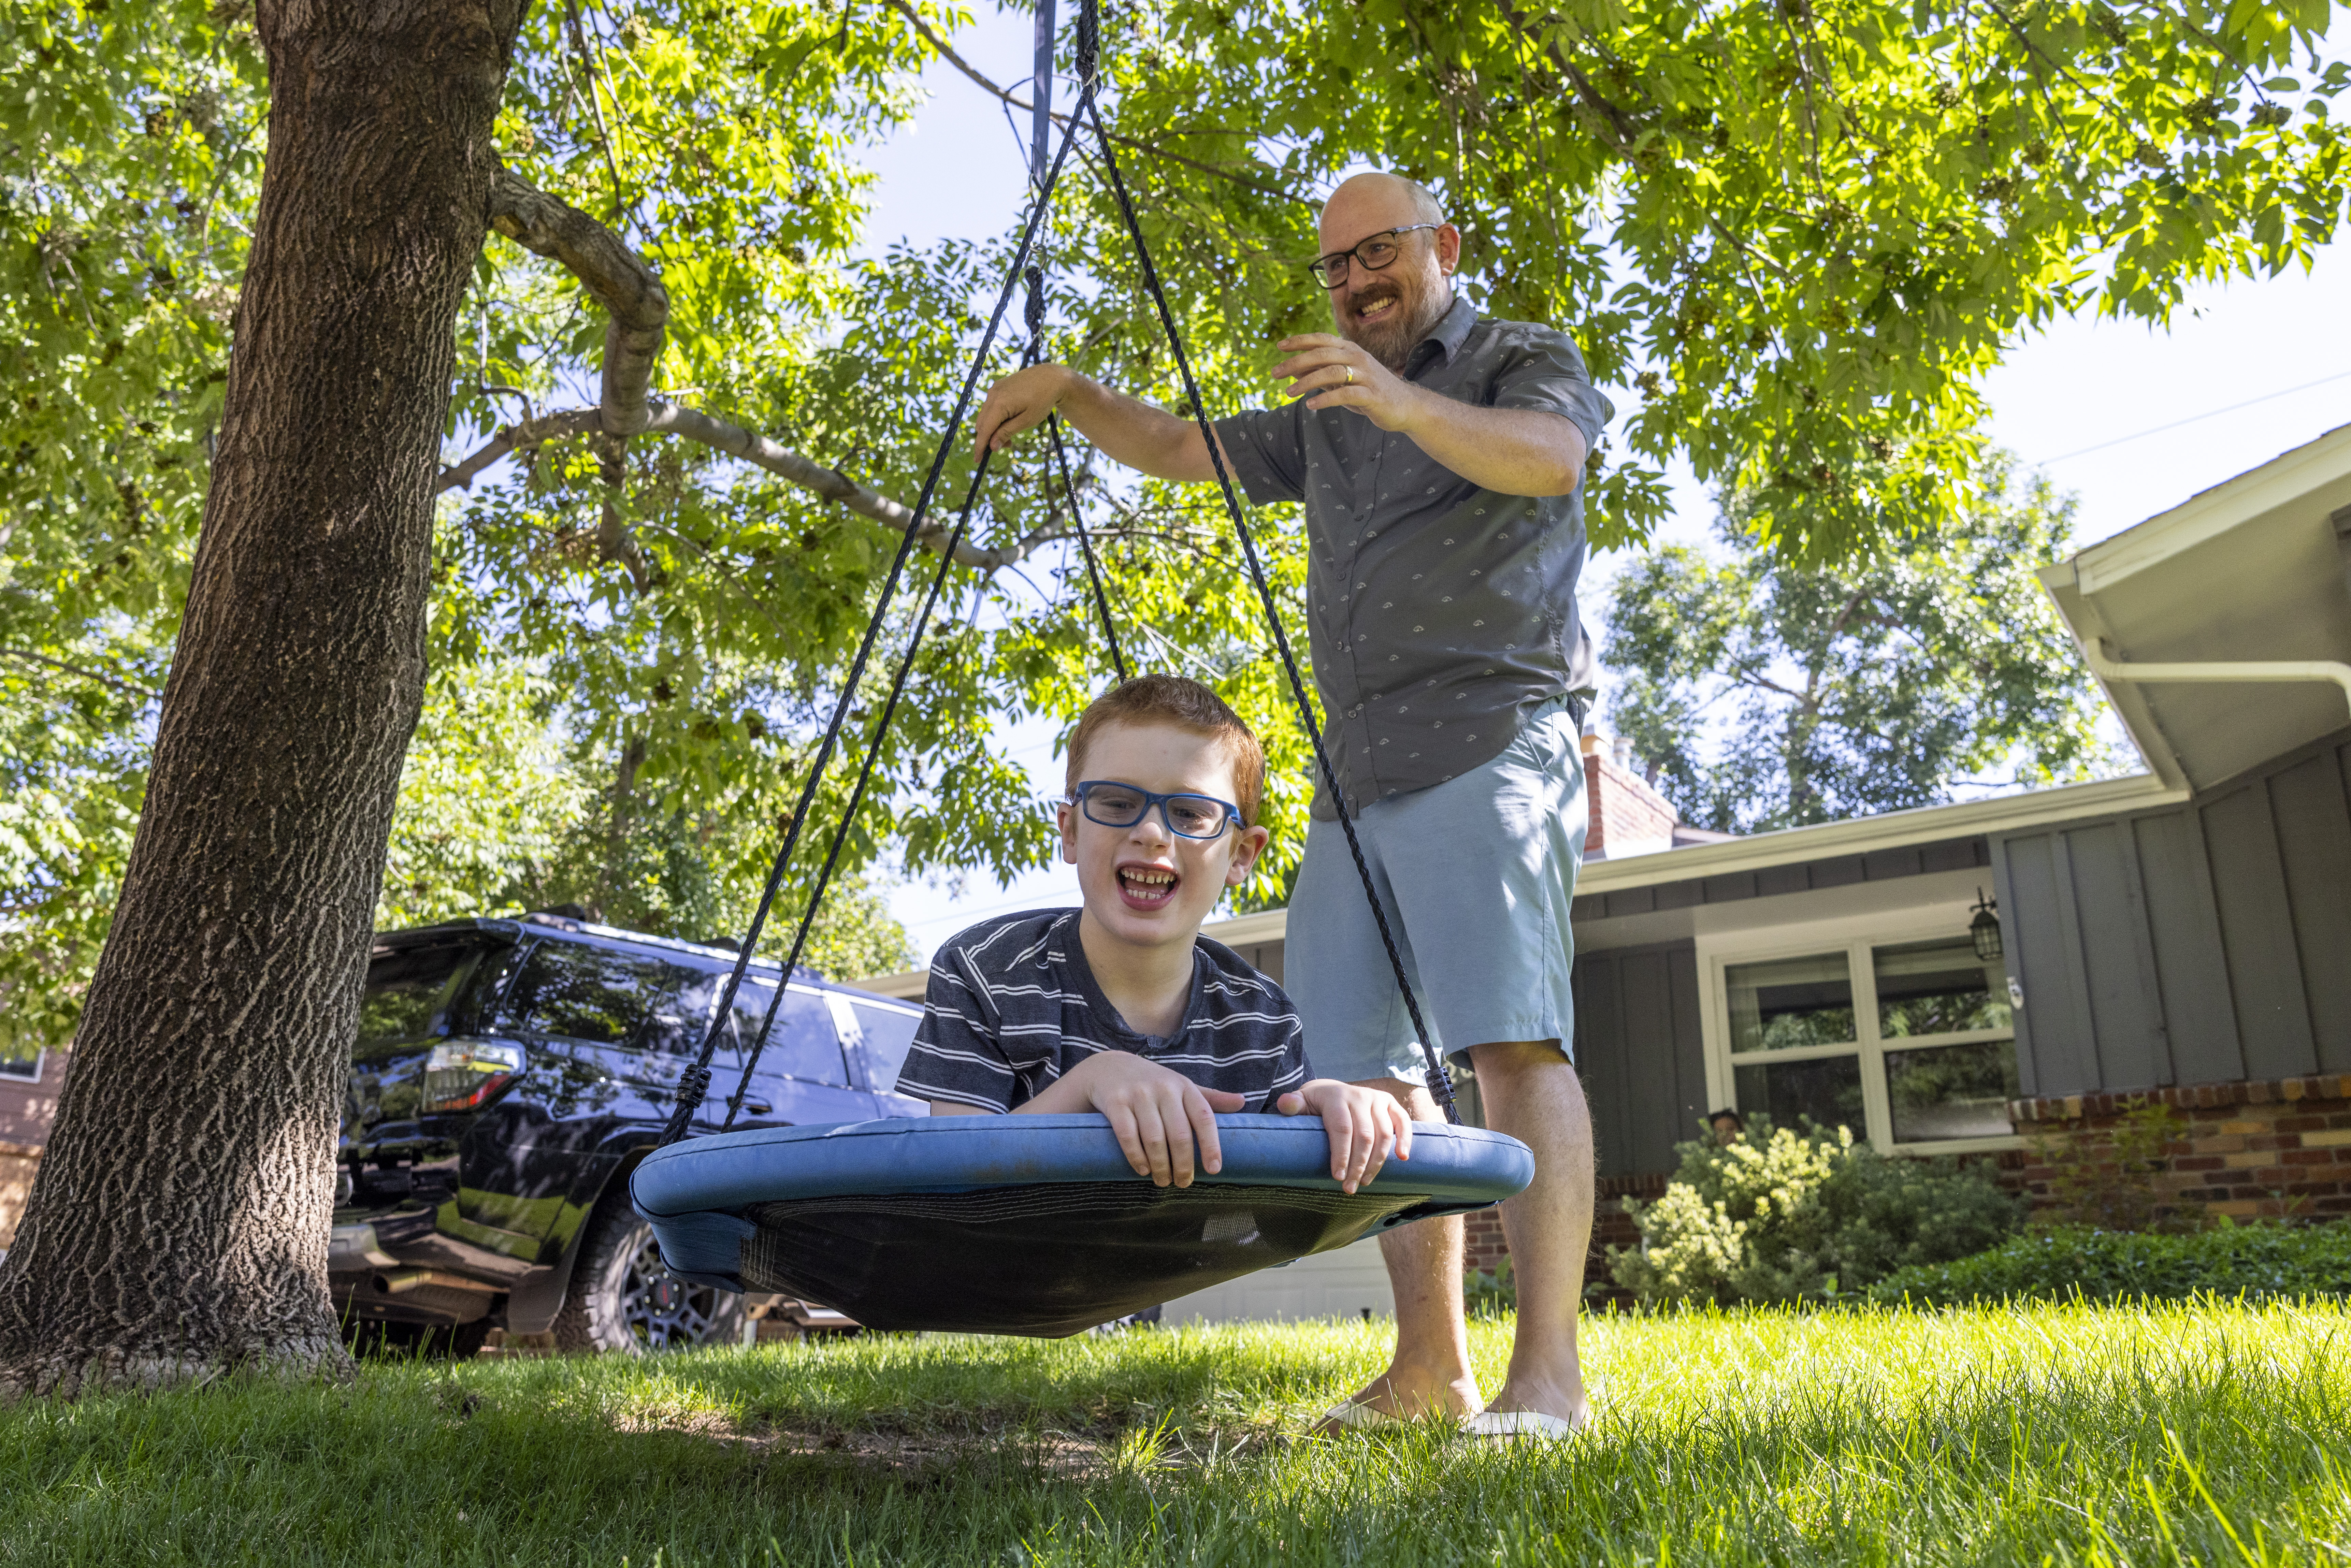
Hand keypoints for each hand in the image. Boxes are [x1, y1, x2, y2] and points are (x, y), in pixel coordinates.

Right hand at [973, 363, 1069, 454]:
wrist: (1051, 377)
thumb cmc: (1042, 400)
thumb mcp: (1027, 421)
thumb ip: (1007, 433)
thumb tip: (992, 446)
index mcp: (999, 403)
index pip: (984, 430)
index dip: (980, 446)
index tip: (978, 460)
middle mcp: (992, 394)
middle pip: (981, 423)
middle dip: (989, 438)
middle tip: (1007, 446)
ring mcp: (994, 389)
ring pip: (985, 415)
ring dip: (993, 428)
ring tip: (1010, 435)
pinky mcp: (997, 387)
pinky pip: (990, 406)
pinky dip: (996, 417)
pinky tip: (1009, 421)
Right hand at [1064, 1051, 1246, 1186]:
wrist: (1109, 1067)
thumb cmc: (1153, 1084)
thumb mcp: (1182, 1086)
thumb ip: (1210, 1098)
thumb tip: (1242, 1102)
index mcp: (1184, 1087)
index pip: (1204, 1117)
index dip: (1211, 1145)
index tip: (1214, 1170)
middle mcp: (1164, 1088)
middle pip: (1180, 1134)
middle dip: (1183, 1164)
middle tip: (1183, 1183)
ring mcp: (1138, 1094)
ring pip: (1154, 1138)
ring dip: (1161, 1166)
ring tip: (1163, 1180)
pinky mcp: (1116, 1102)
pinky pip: (1127, 1135)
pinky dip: (1136, 1157)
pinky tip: (1143, 1170)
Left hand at [1268, 335, 1424, 432]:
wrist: (1405, 406)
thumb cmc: (1370, 391)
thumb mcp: (1343, 380)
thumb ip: (1322, 374)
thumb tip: (1294, 370)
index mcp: (1351, 350)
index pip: (1321, 340)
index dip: (1300, 341)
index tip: (1279, 346)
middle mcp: (1358, 358)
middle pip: (1322, 354)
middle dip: (1295, 362)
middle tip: (1274, 373)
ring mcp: (1366, 375)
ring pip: (1331, 372)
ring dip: (1306, 382)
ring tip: (1288, 392)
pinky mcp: (1371, 395)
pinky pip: (1345, 394)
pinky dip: (1325, 399)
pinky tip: (1310, 405)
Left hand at [1273, 1079, 1413, 1193]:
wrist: (1333, 1090)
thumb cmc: (1315, 1104)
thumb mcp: (1300, 1102)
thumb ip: (1292, 1104)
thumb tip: (1285, 1104)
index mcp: (1336, 1096)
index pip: (1341, 1128)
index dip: (1341, 1154)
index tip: (1337, 1177)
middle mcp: (1359, 1095)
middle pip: (1364, 1135)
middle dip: (1358, 1165)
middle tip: (1350, 1188)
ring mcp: (1376, 1099)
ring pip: (1383, 1134)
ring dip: (1377, 1162)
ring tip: (1364, 1182)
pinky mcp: (1390, 1104)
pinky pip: (1402, 1121)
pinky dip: (1405, 1139)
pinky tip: (1402, 1158)